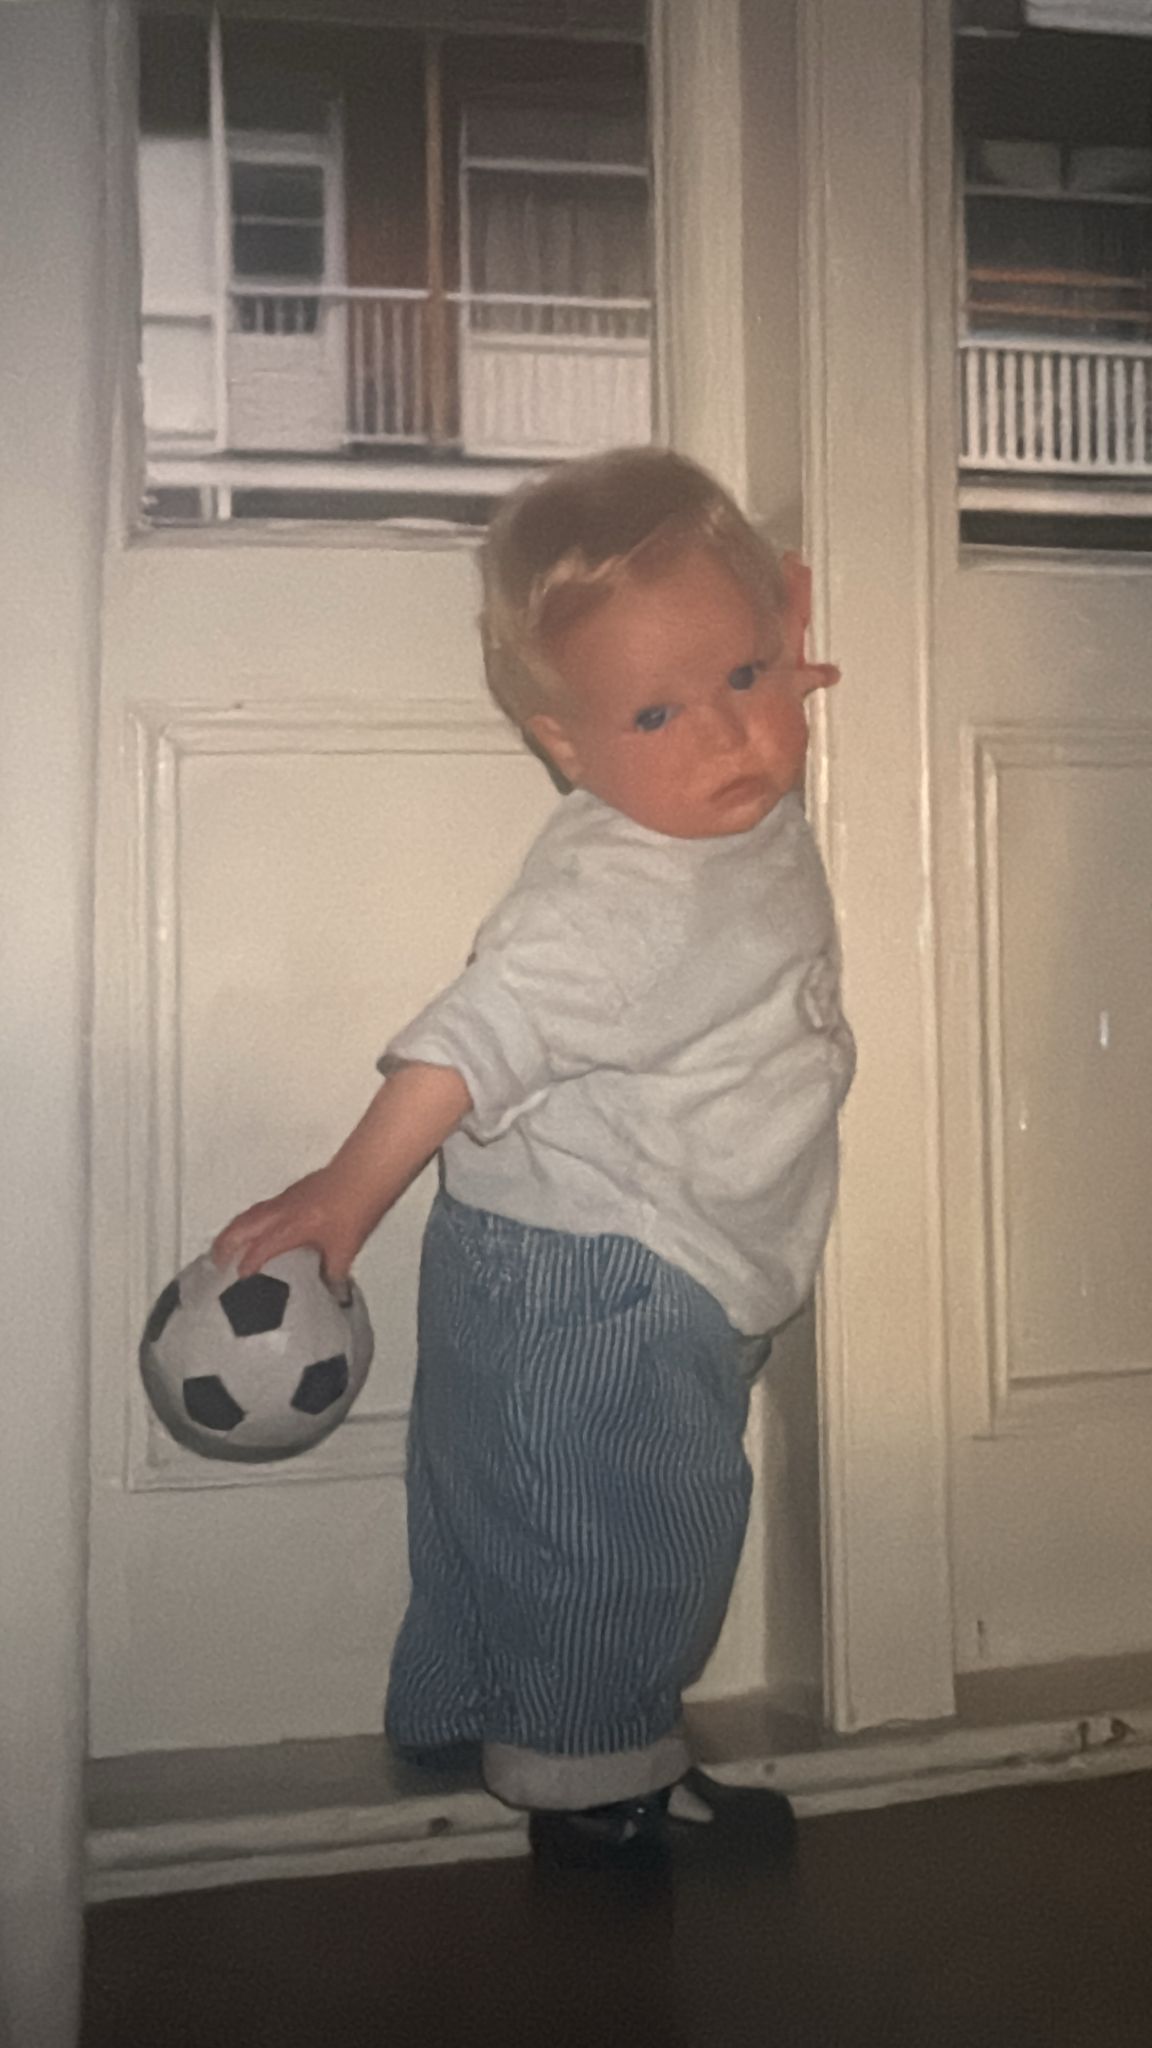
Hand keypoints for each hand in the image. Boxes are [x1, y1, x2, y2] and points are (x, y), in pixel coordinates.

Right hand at [211, 1167, 369, 1283]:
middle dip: (223, 1247)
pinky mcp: (289, 1194)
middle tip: (216, 1264)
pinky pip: (258, 1209)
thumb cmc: (354, 1209)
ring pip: (246, 1217)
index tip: (239, 1285)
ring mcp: (282, 1201)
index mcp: (289, 1229)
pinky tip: (254, 1231)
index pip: (257, 1252)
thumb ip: (333, 1276)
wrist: (363, 1176)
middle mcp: (279, 1213)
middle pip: (239, 1229)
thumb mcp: (345, 1251)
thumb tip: (330, 1294)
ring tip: (225, 1249)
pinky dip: (248, 1222)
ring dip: (233, 1233)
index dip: (246, 1269)